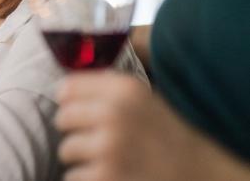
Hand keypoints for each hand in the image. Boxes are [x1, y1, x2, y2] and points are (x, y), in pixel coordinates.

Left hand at [56, 72, 235, 180]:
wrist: (198, 172)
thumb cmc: (166, 134)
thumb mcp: (142, 98)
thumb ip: (105, 88)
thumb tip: (61, 90)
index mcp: (124, 89)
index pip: (68, 87)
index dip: (70, 101)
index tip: (79, 110)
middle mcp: (114, 114)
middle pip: (62, 118)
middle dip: (76, 130)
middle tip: (96, 138)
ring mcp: (108, 147)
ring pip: (66, 149)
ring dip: (82, 157)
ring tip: (107, 159)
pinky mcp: (105, 176)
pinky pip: (73, 176)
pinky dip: (87, 178)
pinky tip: (110, 174)